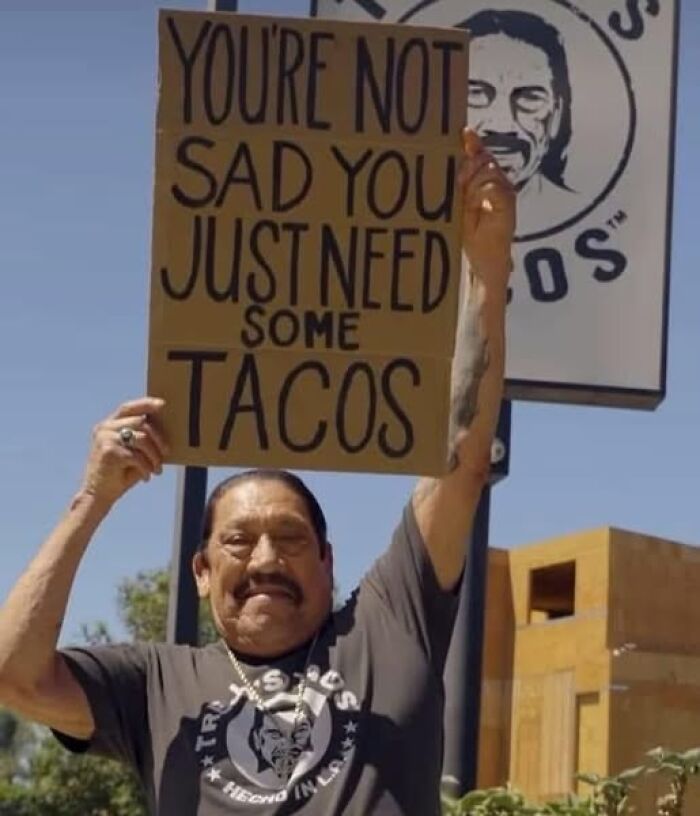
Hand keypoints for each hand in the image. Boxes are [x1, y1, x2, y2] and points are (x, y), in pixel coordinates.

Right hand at [80, 397, 168, 508]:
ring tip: (157, 468)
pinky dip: (146, 467)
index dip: (146, 403)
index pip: (128, 407)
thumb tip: (167, 430)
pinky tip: (146, 477)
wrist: (98, 495)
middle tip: (166, 453)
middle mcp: (105, 428)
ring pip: (142, 438)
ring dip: (155, 455)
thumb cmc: (119, 473)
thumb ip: (143, 439)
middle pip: (141, 422)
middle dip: (159, 438)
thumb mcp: (132, 452)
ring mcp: (105, 438)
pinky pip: (137, 456)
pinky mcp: (109, 452)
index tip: (163, 404)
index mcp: (109, 425)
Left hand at [459, 128, 515, 293]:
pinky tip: (477, 205)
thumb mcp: (458, 205)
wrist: (483, 263)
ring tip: (468, 204)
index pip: (479, 155)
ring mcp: (505, 192)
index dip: (471, 143)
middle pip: (482, 160)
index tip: (463, 132)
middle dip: (467, 170)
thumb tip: (455, 158)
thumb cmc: (469, 237)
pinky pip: (493, 186)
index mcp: (484, 182)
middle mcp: (498, 183)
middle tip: (460, 188)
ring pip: (487, 171)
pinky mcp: (508, 204)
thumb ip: (458, 182)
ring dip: (472, 185)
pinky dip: (482, 193)